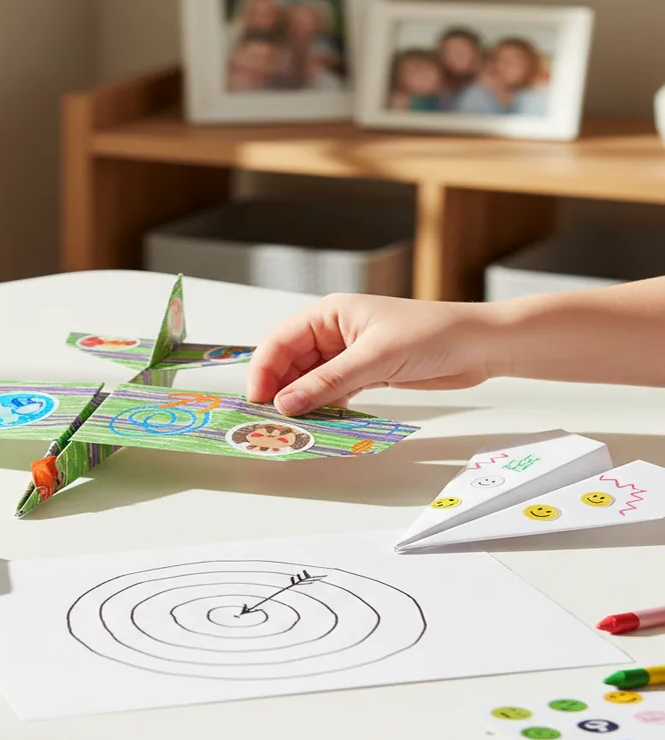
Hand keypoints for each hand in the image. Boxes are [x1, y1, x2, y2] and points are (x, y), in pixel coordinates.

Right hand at [246, 293, 506, 415]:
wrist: (479, 345)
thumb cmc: (433, 334)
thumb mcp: (375, 358)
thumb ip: (328, 382)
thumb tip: (287, 403)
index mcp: (330, 313)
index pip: (281, 341)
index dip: (264, 370)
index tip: (258, 400)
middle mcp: (334, 331)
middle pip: (290, 362)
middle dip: (280, 389)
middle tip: (272, 421)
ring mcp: (349, 353)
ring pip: (310, 379)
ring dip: (302, 401)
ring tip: (294, 425)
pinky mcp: (365, 372)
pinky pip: (332, 390)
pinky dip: (324, 405)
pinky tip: (320, 420)